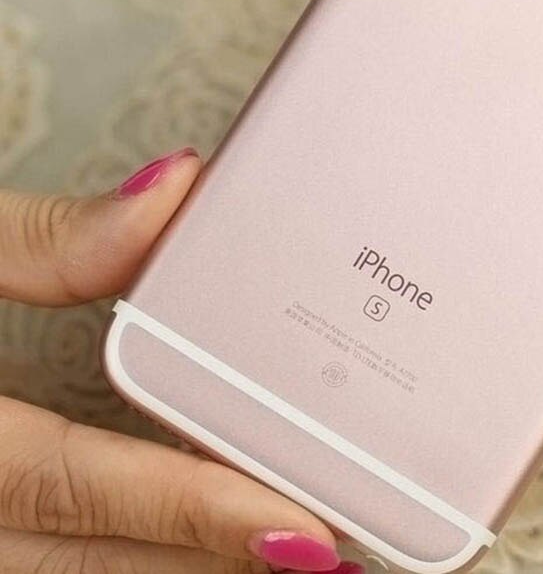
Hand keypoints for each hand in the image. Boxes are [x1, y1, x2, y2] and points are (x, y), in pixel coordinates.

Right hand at [0, 149, 358, 573]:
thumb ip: (48, 235)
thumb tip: (177, 189)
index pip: (73, 486)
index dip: (188, 512)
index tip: (300, 533)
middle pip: (84, 563)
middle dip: (205, 561)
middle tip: (321, 548)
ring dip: (169, 572)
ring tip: (269, 549)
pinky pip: (38, 564)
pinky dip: (115, 561)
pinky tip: (175, 546)